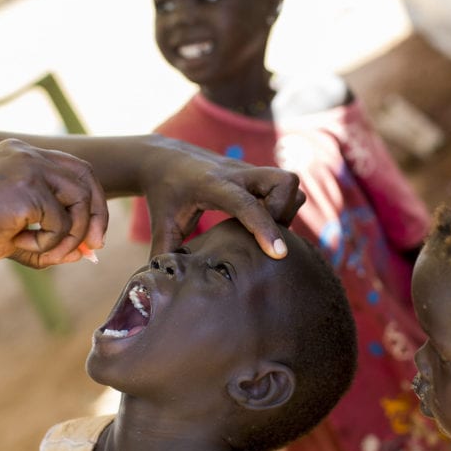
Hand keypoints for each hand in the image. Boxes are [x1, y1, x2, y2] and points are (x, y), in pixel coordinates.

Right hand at [0, 139, 106, 266]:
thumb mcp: (12, 231)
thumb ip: (48, 237)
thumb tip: (84, 252)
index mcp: (21, 155)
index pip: (75, 170)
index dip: (91, 202)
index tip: (92, 235)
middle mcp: (27, 154)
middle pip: (86, 179)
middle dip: (96, 217)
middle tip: (93, 249)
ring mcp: (28, 167)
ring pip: (80, 203)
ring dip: (70, 237)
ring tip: (41, 254)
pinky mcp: (27, 189)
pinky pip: (61, 225)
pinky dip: (48, 245)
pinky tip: (18, 245)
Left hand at [140, 137, 303, 258]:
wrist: (165, 159)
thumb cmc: (164, 196)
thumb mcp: (162, 226)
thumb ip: (166, 255)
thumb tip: (168, 290)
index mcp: (212, 186)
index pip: (245, 203)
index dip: (264, 228)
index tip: (279, 254)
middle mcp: (237, 174)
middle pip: (284, 182)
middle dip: (285, 213)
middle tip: (266, 235)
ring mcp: (249, 172)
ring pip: (289, 183)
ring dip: (286, 209)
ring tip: (265, 231)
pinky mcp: (255, 175)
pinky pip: (284, 188)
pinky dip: (282, 207)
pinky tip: (262, 224)